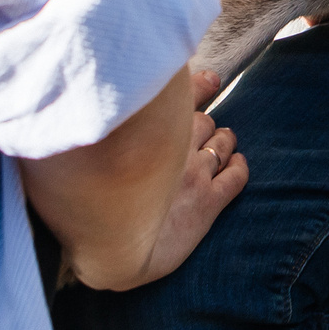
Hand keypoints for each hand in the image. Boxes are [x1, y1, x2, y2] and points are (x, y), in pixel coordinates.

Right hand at [81, 72, 247, 289]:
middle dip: (206, 123)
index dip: (198, 87)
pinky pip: (236, 177)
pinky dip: (240, 167)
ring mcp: (196, 174)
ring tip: (223, 143)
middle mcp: (177, 147)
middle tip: (205, 128)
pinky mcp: (209, 202)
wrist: (109, 248)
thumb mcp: (90, 150)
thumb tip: (110, 96)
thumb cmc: (88, 202)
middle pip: (204, 122)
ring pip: (223, 144)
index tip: (210, 81)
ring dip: (225, 141)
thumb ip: (111, 122)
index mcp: (150, 132)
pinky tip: (237, 166)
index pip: (182, 98)